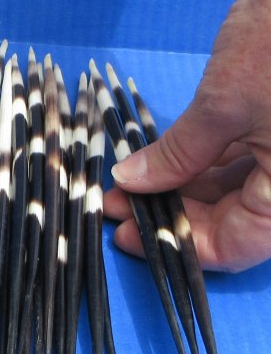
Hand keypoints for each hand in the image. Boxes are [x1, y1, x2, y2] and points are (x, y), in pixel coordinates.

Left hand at [104, 0, 270, 272]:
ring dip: (178, 189)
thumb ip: (178, 154)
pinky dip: (197, 163)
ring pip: (231, 190)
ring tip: (123, 186)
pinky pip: (236, 160)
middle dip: (171, 213)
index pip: (238, 247)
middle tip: (115, 206)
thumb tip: (130, 183)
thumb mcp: (223, 106)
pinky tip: (154, 163)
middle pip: (231, 220)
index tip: (127, 237)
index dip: (180, 247)